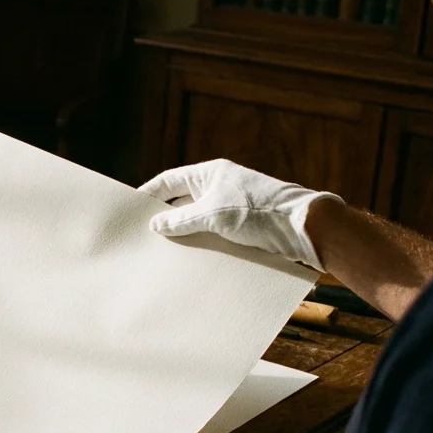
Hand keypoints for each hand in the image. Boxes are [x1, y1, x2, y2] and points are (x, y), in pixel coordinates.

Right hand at [139, 159, 342, 270]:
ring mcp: (230, 207)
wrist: (302, 227)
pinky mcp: (241, 227)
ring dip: (182, 234)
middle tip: (142, 235)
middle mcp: (219, 187)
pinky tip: (188, 258)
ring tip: (161, 251)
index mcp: (210, 174)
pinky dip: (199, 244)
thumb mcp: (212, 214)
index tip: (130, 208)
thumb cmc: (258, 211)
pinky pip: (211, 234)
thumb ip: (180, 220)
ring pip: (196, 221)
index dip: (149, 193)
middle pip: (181, 201)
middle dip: (163, 218)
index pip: (169, 181)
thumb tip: (155, 224)